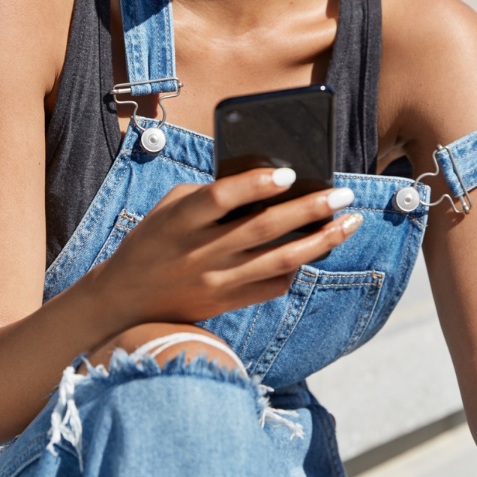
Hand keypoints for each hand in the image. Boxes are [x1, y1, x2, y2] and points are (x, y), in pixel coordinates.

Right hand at [88, 164, 362, 328]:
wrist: (126, 301)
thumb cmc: (155, 239)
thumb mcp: (170, 208)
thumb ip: (211, 194)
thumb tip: (267, 183)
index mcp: (180, 220)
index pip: (221, 198)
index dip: (255, 185)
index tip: (290, 173)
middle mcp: (200, 252)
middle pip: (262, 229)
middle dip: (309, 209)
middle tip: (344, 194)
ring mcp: (216, 282)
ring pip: (278, 261)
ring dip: (320, 241)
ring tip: (350, 223)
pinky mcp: (226, 304)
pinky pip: (273, 286)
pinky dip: (298, 267)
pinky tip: (317, 250)